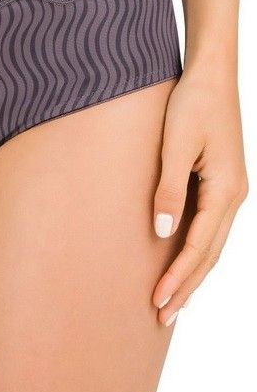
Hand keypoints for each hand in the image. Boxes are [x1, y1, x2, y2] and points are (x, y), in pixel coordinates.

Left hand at [151, 64, 247, 324]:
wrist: (211, 74)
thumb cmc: (191, 104)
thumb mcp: (175, 145)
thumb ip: (168, 189)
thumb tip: (161, 234)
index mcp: (225, 190)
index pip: (199, 246)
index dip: (178, 277)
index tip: (158, 302)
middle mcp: (234, 195)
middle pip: (209, 253)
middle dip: (187, 287)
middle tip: (163, 317)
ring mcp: (230, 190)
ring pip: (212, 243)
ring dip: (193, 273)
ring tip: (173, 300)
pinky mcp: (221, 183)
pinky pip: (210, 227)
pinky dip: (197, 251)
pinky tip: (183, 260)